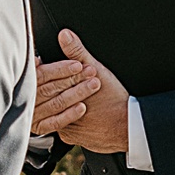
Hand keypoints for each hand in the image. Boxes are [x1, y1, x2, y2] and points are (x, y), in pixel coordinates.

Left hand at [44, 29, 130, 153]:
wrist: (130, 127)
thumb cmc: (115, 101)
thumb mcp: (96, 71)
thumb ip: (77, 52)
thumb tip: (64, 35)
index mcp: (62, 99)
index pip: (44, 86)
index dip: (45, 76)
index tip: (46, 69)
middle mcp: (60, 117)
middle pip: (48, 102)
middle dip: (52, 90)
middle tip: (58, 82)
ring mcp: (67, 130)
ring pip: (56, 115)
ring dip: (61, 106)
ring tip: (69, 96)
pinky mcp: (74, 139)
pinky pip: (67, 128)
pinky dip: (71, 120)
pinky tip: (77, 112)